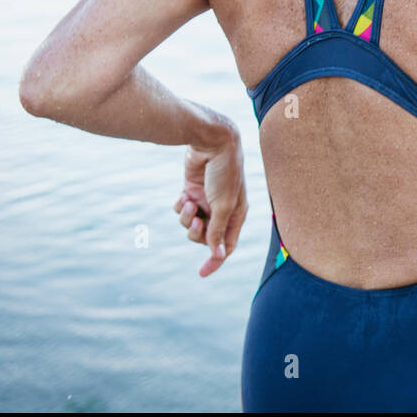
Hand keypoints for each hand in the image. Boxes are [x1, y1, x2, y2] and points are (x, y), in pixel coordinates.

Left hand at [175, 123, 246, 276]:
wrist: (212, 142)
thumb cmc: (224, 173)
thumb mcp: (223, 205)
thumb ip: (218, 231)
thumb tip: (218, 255)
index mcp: (236, 214)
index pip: (226, 245)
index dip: (215, 260)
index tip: (201, 273)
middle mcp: (222, 210)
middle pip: (205, 237)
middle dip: (196, 232)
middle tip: (195, 219)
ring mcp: (207, 201)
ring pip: (191, 224)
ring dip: (186, 217)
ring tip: (188, 202)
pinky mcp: (192, 191)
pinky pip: (182, 210)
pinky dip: (180, 206)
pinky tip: (183, 195)